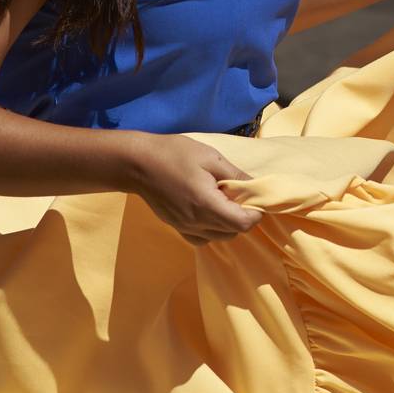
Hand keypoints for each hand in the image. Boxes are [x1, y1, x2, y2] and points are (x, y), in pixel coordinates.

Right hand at [123, 134, 263, 245]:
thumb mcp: (210, 157)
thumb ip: (235, 175)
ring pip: (219, 237)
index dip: (255, 213)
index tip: (255, 197)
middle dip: (243, 217)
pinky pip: (202, 238)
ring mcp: (185, 227)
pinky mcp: (176, 227)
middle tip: (240, 195)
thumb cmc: (174, 154)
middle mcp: (196, 222)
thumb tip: (255, 186)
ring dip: (228, 224)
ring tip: (224, 201)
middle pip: (233, 232)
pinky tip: (208, 211)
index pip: (243, 223)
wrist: (137, 164)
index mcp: (206, 204)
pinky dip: (212, 230)